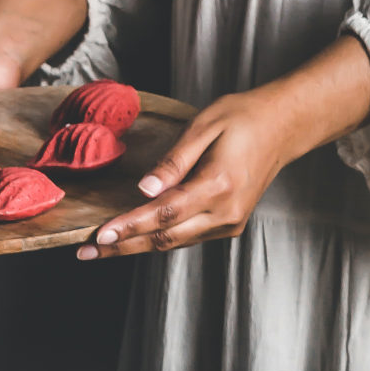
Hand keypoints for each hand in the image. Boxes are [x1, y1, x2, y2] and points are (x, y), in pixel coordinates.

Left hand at [76, 35, 369, 263]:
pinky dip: (156, 238)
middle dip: (122, 247)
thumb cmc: (243, 118)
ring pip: (173, 243)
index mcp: (219, 186)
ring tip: (100, 249)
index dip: (130, 227)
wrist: (283, 126)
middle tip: (85, 252)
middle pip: (164, 238)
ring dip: (135, 247)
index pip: (164, 214)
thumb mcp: (205, 126)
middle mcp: (225, 213)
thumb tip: (145, 189)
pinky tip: (131, 239)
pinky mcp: (227, 225)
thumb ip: (174, 161)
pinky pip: (185, 237)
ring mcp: (228, 223)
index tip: (100, 235)